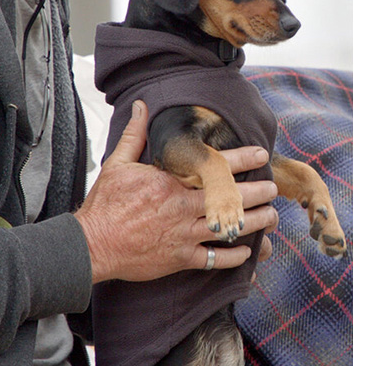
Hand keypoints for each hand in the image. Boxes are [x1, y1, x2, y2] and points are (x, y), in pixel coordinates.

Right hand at [75, 100, 278, 283]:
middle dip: (257, 193)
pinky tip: (247, 252)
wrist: (92, 245)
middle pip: (231, 199)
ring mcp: (184, 235)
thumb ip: (135, 135)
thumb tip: (142, 106)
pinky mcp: (180, 259)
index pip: (214, 167)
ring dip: (255, 223)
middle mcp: (183, 208)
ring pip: (229, 228)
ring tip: (271, 218)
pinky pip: (215, 259)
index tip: (261, 154)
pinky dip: (233, 256)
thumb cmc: (105, 204)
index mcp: (171, 183)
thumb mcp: (117, 164)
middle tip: (274, 188)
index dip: (242, 159)